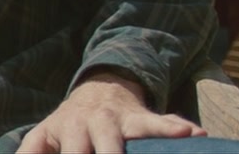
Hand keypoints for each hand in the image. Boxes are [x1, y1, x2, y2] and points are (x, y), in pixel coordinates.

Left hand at [14, 71, 205, 153]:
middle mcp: (96, 123)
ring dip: (154, 137)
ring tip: (177, 137)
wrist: (95, 91)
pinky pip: (162, 121)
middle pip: (107, 148)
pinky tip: (196, 134)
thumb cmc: (66, 127)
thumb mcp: (43, 138)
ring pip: (136, 131)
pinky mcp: (142, 118)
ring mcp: (121, 119)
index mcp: (69, 130)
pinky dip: (176, 127)